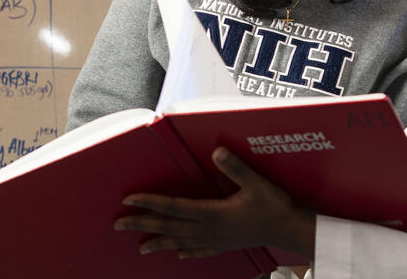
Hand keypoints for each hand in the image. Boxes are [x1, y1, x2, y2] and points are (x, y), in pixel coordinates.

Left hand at [114, 147, 315, 258]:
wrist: (288, 230)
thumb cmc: (273, 206)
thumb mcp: (256, 184)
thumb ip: (235, 168)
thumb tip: (217, 151)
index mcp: (212, 213)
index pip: (173, 207)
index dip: (150, 203)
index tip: (130, 201)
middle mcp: (209, 229)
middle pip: (169, 227)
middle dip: (142, 224)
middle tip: (118, 225)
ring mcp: (216, 239)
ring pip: (180, 242)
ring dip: (159, 242)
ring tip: (141, 246)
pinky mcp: (225, 245)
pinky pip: (200, 251)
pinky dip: (187, 252)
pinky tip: (178, 254)